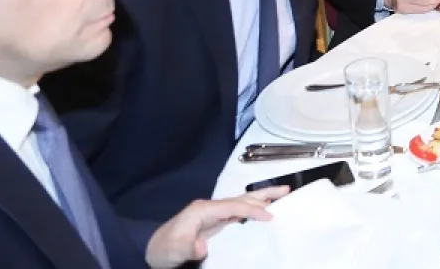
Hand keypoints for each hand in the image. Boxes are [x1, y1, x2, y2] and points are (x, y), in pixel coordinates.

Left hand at [145, 187, 286, 267]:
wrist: (152, 251)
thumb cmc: (164, 250)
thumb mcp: (173, 251)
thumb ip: (187, 247)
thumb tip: (203, 245)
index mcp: (202, 210)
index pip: (233, 207)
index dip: (251, 210)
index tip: (269, 216)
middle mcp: (210, 208)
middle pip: (241, 198)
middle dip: (263, 194)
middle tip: (287, 190)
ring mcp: (213, 214)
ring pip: (241, 202)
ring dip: (261, 198)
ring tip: (282, 194)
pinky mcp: (215, 221)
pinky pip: (238, 212)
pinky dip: (253, 209)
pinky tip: (263, 211)